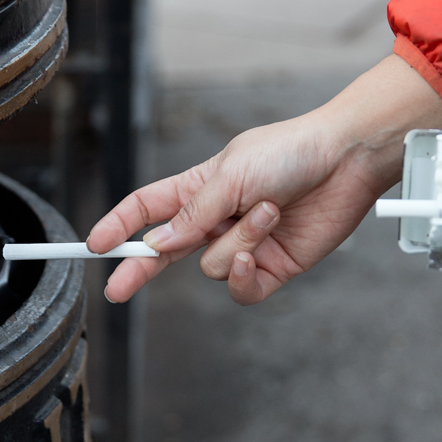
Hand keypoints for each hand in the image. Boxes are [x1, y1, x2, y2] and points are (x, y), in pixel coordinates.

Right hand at [87, 55, 441, 304]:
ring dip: (237, 240)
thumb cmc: (289, 152)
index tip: (95, 244)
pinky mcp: (272, 267)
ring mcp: (243, 244)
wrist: (346, 161)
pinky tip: (255, 253)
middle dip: (140, 269)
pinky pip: (241, 288)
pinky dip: (244, 274)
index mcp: (198, 188)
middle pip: (166, 251)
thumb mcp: (229, 175)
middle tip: (117, 289)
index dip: (119, 225)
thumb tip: (157, 244)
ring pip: (211, 266)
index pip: (147, 209)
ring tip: (267, 211)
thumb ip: (192, 214)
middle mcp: (217, 219)